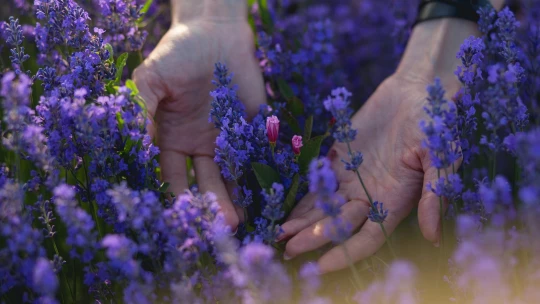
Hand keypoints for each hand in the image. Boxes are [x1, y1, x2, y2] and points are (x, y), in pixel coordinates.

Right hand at [133, 15, 264, 227]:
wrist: (215, 32)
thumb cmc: (178, 51)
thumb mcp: (154, 75)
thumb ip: (146, 103)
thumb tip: (140, 135)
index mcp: (172, 138)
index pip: (174, 175)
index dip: (178, 196)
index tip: (184, 218)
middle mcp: (198, 144)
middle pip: (205, 182)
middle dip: (212, 204)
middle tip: (222, 227)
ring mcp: (227, 138)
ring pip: (232, 174)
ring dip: (237, 196)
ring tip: (243, 220)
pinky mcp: (251, 127)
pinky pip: (256, 153)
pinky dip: (261, 172)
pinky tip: (266, 192)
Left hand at [280, 17, 477, 272]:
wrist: (412, 91)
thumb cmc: (433, 122)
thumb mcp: (441, 154)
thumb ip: (436, 193)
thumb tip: (433, 235)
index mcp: (395, 202)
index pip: (368, 238)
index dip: (346, 253)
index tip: (321, 266)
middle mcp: (370, 197)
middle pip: (339, 226)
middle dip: (314, 239)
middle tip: (288, 251)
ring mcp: (353, 180)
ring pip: (324, 209)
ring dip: (302, 223)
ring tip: (277, 235)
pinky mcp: (339, 162)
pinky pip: (318, 185)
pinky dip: (302, 200)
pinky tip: (284, 212)